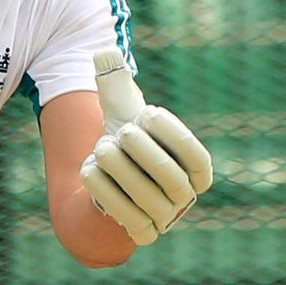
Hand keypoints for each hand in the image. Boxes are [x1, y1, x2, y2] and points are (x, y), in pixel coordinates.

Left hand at [80, 48, 212, 244]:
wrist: (108, 179)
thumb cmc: (125, 138)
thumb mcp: (121, 109)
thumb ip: (115, 81)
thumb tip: (102, 52)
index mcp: (195, 167)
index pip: (196, 156)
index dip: (175, 134)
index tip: (147, 111)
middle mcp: (184, 196)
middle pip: (172, 180)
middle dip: (145, 153)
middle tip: (121, 131)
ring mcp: (164, 217)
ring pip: (148, 200)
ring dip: (121, 171)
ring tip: (100, 147)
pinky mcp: (141, 232)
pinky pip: (129, 220)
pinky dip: (106, 194)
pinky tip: (89, 170)